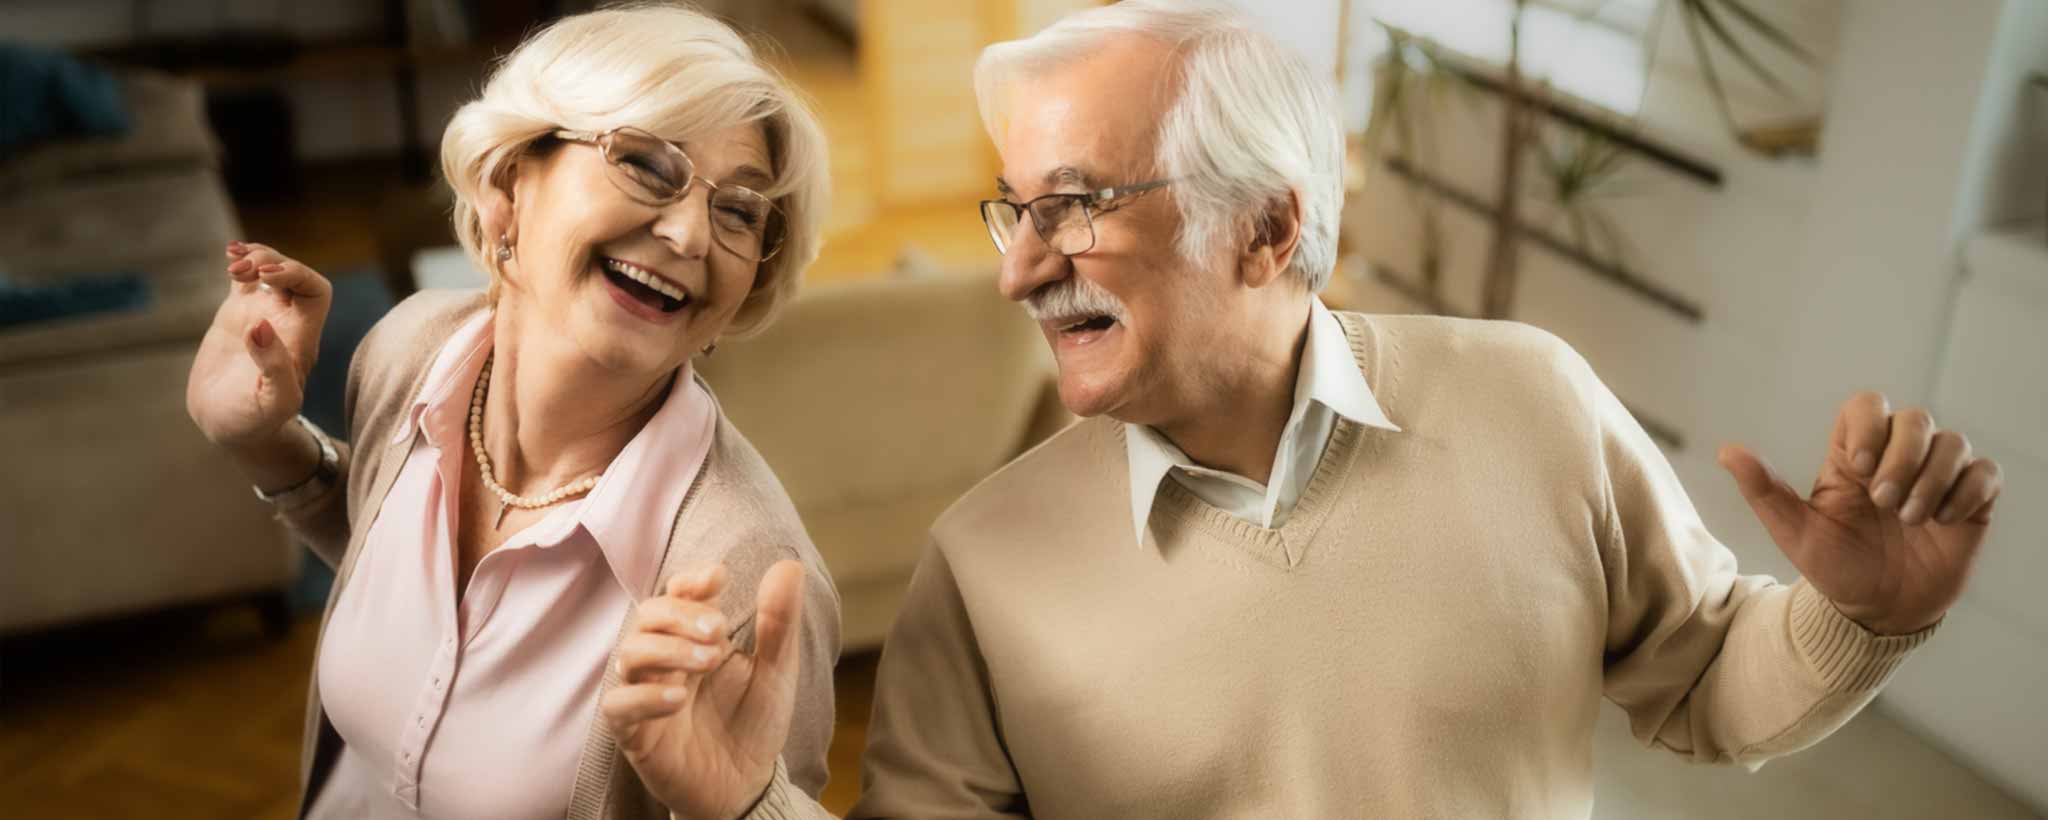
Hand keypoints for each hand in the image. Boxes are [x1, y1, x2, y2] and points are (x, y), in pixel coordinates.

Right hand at [186, 241, 331, 450]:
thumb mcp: (272, 403)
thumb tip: (260, 327)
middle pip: (294, 274)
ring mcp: (262, 315)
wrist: (228, 426)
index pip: (316, 291)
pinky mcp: (237, 315)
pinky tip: (229, 253)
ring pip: (270, 269)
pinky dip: (241, 261)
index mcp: (302, 338)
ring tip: (232, 262)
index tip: (267, 276)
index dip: (297, 275)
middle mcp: (287, 322)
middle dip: (272, 260)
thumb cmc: (257, 422)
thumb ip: (274, 367)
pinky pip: (246, 279)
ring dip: (255, 257)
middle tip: (241, 269)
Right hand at [602, 561, 806, 819]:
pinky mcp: (634, 732)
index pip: (677, 594)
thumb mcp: (777, 670)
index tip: (718, 577)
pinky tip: (678, 697)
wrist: (746, 782)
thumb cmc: (755, 720)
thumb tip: (789, 566)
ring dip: (667, 649)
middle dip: (679, 614)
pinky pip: (618, 706)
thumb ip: (779, 622)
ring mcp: (646, 693)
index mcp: (695, 637)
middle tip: (717, 630)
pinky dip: (644, 695)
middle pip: (648, 615)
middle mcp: (665, 659)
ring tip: (707, 661)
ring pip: (629, 654)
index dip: (691, 581)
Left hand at [1719, 391, 2003, 634]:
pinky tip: (1943, 521)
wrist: (1876, 613)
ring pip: (1952, 443)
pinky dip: (1966, 493)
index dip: (1869, 424)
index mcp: (1854, 457)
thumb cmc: (1834, 568)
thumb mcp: (1794, 532)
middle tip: (1885, 503)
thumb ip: (1763, 490)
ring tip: (1911, 519)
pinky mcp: (1970, 502)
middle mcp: (1898, 459)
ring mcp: (1936, 478)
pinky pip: (1985, 473)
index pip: (1867, 405)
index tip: (1860, 467)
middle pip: (1914, 419)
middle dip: (1902, 458)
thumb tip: (1726, 450)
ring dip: (1932, 479)